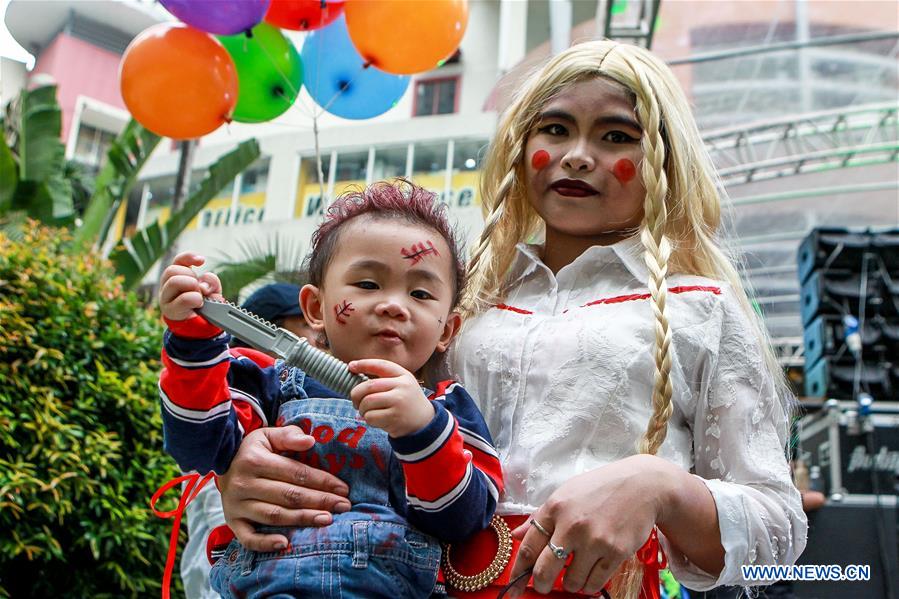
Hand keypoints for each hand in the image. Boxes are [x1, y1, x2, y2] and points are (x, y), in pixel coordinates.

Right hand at [158, 252, 222, 320]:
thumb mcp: (212, 292)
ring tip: (198, 297)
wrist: (198, 327)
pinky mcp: (169, 310)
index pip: (178, 260)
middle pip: (173, 270)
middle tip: (198, 289)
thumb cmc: (203, 306)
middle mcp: (167, 285)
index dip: (189, 257)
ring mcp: (165, 298)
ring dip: (191, 287)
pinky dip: (194, 299)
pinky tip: (199, 304)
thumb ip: (212, 283)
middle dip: (191, 277)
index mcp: (177, 276)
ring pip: (174, 281)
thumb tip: (204, 285)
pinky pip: (182, 298)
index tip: (202, 261)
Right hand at [217, 426, 351, 551]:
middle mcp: (244, 484)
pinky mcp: (232, 521)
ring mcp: (237, 505)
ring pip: (274, 515)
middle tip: (343, 506)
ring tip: (327, 520)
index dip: (321, 481)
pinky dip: (266, 543)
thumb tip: (310, 441)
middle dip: (319, 501)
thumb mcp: (268, 435)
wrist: (222, 464)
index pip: (295, 473)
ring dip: (302, 519)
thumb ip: (289, 436)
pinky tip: (286, 543)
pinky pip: (248, 537)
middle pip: (288, 496)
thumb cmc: (253, 450)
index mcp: (255, 461)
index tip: (343, 489)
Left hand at [348, 359, 434, 437]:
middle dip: (356, 394)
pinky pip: (370, 417)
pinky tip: (377, 420)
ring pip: (367, 402)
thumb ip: (384, 379)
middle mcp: (402, 387)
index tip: (351, 366)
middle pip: (369, 386)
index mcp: (404, 375)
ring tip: (367, 412)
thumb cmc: (406, 401)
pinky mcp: (394, 418)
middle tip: (355, 401)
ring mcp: (399, 402)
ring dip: (362, 409)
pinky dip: (368, 419)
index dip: (364, 364)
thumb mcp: (402, 385)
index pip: (381, 365)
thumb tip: (354, 370)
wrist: (424, 421)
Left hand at [507, 455, 670, 596]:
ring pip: (571, 582)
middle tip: (543, 586)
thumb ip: (539, 516)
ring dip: (570, 584)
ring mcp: (594, 540)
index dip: (517, 571)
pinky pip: (595, 583)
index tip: (513, 587)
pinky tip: (591, 573)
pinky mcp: (615, 552)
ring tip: (576, 572)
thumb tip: (515, 535)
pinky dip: (590, 584)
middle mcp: (571, 525)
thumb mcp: (565, 493)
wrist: (642, 485)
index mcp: (554, 508)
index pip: (528, 547)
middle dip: (540, 585)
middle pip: (544, 571)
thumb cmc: (600, 488)